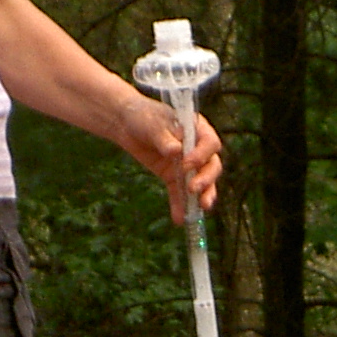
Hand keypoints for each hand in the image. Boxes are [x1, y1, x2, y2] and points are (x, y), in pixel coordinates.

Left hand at [116, 93, 223, 225]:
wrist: (126, 123)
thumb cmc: (143, 116)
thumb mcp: (153, 125)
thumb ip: (165, 139)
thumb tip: (176, 151)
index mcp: (197, 129)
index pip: (209, 143)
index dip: (201, 155)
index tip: (187, 163)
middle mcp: (196, 148)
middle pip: (211, 165)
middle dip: (206, 179)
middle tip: (193, 189)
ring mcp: (186, 164)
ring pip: (201, 182)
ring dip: (202, 196)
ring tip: (201, 209)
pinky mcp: (172, 176)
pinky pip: (179, 193)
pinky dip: (180, 205)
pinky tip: (178, 219)